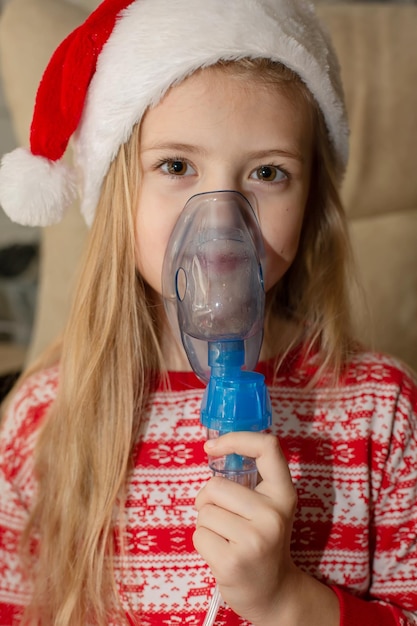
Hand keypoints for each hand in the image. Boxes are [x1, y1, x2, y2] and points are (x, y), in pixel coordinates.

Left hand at [193, 431, 298, 624]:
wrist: (275, 592)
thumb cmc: (263, 540)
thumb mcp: (269, 507)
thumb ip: (250, 480)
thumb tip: (213, 448)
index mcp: (284, 494)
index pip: (268, 447)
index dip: (236, 438)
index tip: (212, 448)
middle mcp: (273, 514)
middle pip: (216, 486)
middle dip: (208, 500)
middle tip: (223, 517)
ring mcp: (255, 539)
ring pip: (204, 511)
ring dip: (206, 523)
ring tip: (225, 537)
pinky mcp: (233, 562)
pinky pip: (198, 535)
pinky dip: (203, 542)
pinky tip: (222, 553)